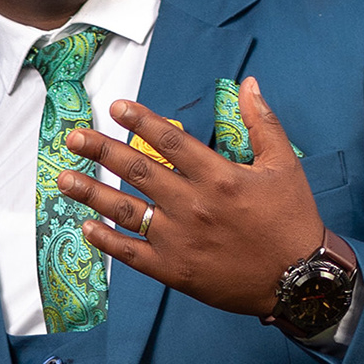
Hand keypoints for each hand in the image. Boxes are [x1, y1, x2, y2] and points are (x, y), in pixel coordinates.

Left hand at [54, 81, 324, 319]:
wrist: (300, 280)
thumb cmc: (292, 220)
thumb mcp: (284, 165)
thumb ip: (263, 122)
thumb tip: (249, 83)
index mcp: (218, 176)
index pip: (170, 141)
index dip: (140, 121)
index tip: (115, 106)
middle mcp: (193, 205)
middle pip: (138, 171)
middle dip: (101, 151)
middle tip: (72, 137)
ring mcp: (180, 240)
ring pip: (127, 211)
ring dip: (92, 193)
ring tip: (64, 180)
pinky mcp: (175, 271)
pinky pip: (132, 254)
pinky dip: (108, 241)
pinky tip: (87, 227)